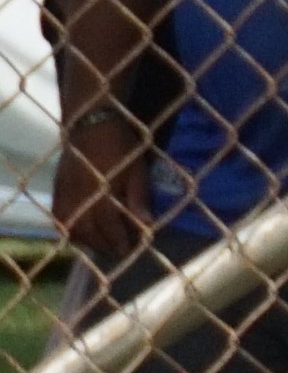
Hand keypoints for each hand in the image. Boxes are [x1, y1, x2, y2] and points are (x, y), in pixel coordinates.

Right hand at [53, 111, 145, 270]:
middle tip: (119, 249)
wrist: (91, 122)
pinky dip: (69, 229)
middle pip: (88, 231)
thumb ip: (139, 199)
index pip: (109, 226)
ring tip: (102, 243)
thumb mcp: (138, 171)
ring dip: (86, 240)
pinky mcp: (57, 189)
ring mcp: (65, 193)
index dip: (120, 241)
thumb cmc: (122, 145)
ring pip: (70, 227)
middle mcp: (80, 196)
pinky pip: (58, 217)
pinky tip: (82, 232)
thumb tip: (146, 225)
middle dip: (104, 244)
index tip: (130, 250)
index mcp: (102, 191)